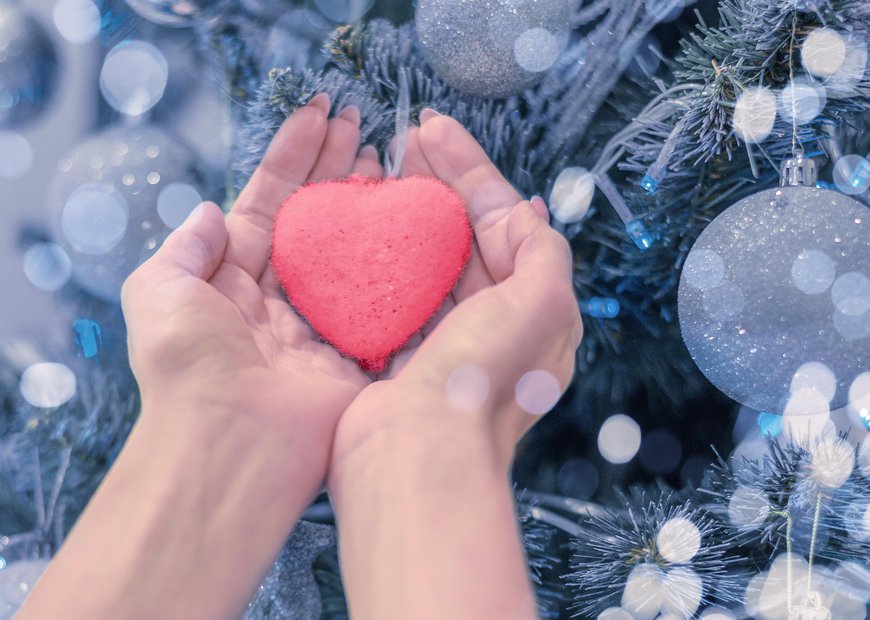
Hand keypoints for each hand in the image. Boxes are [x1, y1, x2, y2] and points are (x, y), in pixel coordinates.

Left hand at [121, 94, 380, 485]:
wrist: (230, 442)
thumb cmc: (188, 366)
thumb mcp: (158, 290)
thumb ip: (184, 247)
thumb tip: (208, 211)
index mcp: (232, 281)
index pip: (269, 203)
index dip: (293, 157)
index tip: (318, 114)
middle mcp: (280, 298)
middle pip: (316, 220)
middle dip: (337, 168)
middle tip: (363, 125)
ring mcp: (323, 324)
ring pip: (353, 251)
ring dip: (371, 203)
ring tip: (390, 157)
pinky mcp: (358, 352)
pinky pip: (384, 299)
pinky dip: (401, 261)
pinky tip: (416, 221)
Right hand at [331, 109, 582, 472]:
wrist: (417, 456)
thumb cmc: (482, 380)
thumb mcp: (539, 305)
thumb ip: (542, 251)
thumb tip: (525, 212)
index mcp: (534, 310)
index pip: (506, 221)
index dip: (473, 170)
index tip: (435, 130)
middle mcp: (494, 325)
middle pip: (467, 235)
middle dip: (441, 183)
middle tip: (408, 139)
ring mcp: (446, 341)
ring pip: (429, 259)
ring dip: (411, 212)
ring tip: (385, 167)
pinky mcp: (402, 356)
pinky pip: (395, 292)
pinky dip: (382, 255)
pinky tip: (362, 226)